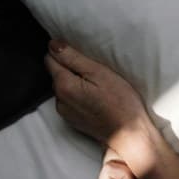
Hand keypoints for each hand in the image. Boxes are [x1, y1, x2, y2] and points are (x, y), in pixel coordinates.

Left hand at [44, 39, 154, 162]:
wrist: (129, 134)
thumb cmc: (120, 101)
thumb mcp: (99, 72)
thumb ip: (73, 58)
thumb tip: (53, 44)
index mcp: (63, 85)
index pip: (50, 59)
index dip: (64, 53)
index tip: (83, 57)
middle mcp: (59, 100)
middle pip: (56, 73)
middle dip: (70, 68)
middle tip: (95, 72)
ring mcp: (64, 112)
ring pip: (63, 87)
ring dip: (75, 83)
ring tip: (97, 86)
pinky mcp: (72, 120)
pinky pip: (69, 100)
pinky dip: (79, 96)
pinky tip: (95, 99)